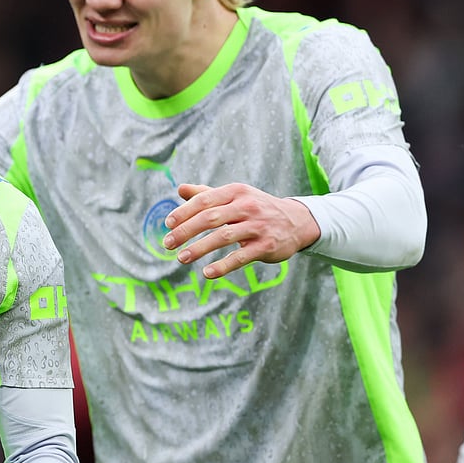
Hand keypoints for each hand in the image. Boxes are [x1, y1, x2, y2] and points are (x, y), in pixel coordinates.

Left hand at [162, 183, 320, 278]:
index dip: (184, 212)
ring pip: (223, 237)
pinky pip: (241, 257)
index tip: (168, 224)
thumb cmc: (256, 208)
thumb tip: (180, 189)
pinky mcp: (266, 246)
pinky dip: (223, 266)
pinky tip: (207, 273)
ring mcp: (258, 226)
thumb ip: (206, 194)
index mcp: (236, 192)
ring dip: (199, 248)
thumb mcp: (235, 196)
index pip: (204, 200)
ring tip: (181, 258)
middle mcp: (247, 206)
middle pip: (210, 218)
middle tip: (167, 244)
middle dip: (185, 231)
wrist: (296, 221)